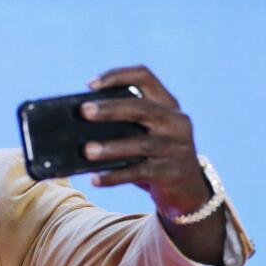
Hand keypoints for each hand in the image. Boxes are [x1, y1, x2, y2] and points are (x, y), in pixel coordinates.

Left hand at [81, 65, 209, 218]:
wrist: (188, 189)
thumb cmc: (155, 155)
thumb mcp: (148, 132)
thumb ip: (125, 123)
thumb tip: (77, 126)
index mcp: (168, 104)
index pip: (145, 77)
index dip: (118, 75)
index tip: (90, 84)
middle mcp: (175, 122)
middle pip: (141, 108)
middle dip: (111, 108)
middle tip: (83, 111)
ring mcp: (175, 147)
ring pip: (140, 144)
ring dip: (111, 147)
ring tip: (86, 150)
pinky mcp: (170, 172)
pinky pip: (138, 173)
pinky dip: (115, 176)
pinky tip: (95, 179)